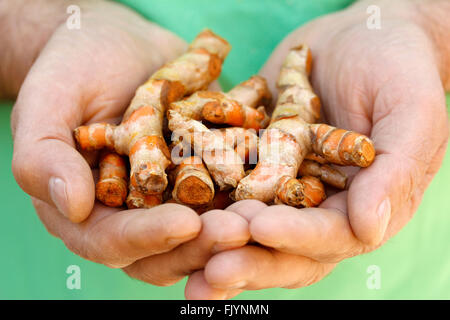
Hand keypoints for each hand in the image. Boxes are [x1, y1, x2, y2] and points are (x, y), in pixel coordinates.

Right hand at [10, 0, 248, 282]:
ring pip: (203, 231)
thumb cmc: (75, 65)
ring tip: (264, 218)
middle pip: (165, 249)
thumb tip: (72, 208)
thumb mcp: (48, 102)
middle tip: (238, 232)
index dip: (147, 238)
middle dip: (202, 244)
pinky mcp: (202, 177)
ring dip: (235, 229)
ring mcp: (171, 199)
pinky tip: (281, 191)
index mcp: (86, 209)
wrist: (120, 42)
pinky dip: (252, 197)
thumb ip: (43, 156)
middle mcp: (131, 213)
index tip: (185, 225)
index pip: (112, 241)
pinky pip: (228, 195)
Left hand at [185, 0, 448, 298]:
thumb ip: (397, 171)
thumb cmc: (396, 66)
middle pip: (282, 248)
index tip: (260, 228)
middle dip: (248, 259)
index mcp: (360, 206)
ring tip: (181, 261)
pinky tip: (164, 209)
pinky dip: (198, 199)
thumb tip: (370, 229)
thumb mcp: (412, 112)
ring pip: (247, 228)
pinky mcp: (251, 162)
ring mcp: (280, 187)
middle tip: (209, 270)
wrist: (357, 34)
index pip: (328, 237)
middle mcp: (316, 207)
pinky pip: (223, 184)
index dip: (295, 237)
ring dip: (215, 246)